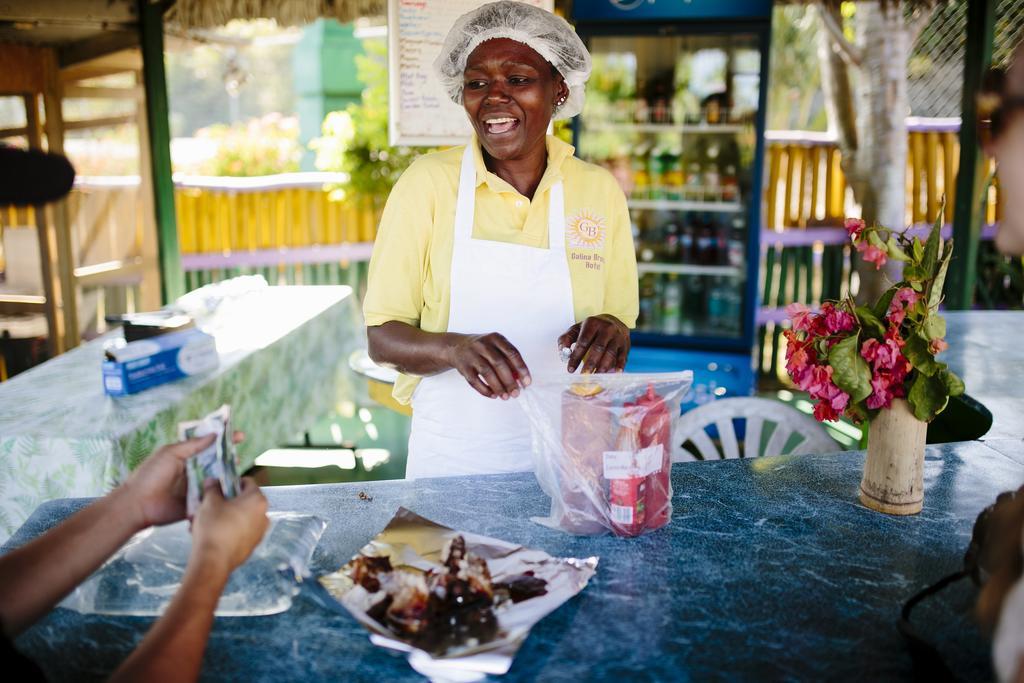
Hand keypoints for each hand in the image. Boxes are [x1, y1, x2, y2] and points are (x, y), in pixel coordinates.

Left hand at [118, 432, 244, 529]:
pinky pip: (213, 496)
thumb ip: (192, 445)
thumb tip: (214, 435)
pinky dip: (222, 492)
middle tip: (239, 455)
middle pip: (215, 461)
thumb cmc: (151, 475)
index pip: (207, 445)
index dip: (223, 439)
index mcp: (185, 456)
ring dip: (228, 474)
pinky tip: (233, 488)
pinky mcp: (198, 502)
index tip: (239, 435)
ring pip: (217, 478)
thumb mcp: (170, 453)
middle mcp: (192, 470)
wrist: (139, 504)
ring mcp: (196, 487)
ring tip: (237, 470)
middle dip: (228, 457)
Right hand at [190, 478, 268, 575]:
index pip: (247, 482)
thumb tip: (212, 481)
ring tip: (208, 521)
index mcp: (258, 500)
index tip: (218, 487)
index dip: (231, 482)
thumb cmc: (214, 527)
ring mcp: (260, 532)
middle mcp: (264, 515)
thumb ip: (212, 488)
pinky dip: (229, 529)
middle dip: (227, 501)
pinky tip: (213, 534)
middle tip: (210, 505)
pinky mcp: (252, 546)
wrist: (213, 561)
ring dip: (226, 516)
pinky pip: (241, 531)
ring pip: (241, 517)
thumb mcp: (209, 502)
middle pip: (244, 501)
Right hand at [446, 332, 529, 398]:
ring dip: (498, 387)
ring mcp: (471, 355)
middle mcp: (483, 345)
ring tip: (505, 397)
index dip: (521, 368)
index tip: (527, 382)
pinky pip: (474, 381)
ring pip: (487, 373)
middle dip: (509, 381)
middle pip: (499, 364)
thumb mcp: (496, 347)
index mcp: (495, 338)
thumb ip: (509, 360)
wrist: (457, 347)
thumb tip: (521, 380)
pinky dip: (485, 390)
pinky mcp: (463, 367)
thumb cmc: (483, 349)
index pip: (512, 353)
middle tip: (516, 393)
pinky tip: (493, 395)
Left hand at [559, 315, 630, 373]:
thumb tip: (564, 352)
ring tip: (596, 376)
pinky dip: (619, 366)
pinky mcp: (625, 344)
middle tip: (583, 375)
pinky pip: (623, 356)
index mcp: (592, 324)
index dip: (576, 356)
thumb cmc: (591, 329)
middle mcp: (607, 329)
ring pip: (610, 353)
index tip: (570, 369)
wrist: (613, 321)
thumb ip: (566, 339)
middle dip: (590, 363)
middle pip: (598, 348)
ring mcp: (617, 336)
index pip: (583, 342)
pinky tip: (615, 373)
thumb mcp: (576, 329)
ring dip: (603, 367)